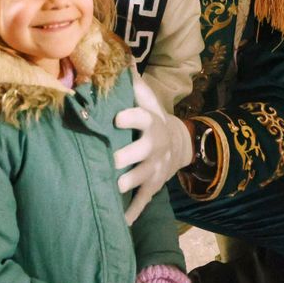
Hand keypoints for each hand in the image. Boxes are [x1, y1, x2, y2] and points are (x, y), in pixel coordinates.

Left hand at [113, 77, 193, 223]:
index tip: (115, 117)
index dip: (130, 118)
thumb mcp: (147, 99)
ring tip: (107, 190)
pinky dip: (131, 214)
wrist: (178, 145)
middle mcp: (153, 147)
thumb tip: (120, 58)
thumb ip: (132, 83)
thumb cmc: (152, 118)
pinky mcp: (151, 187)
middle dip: (122, 158)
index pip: (143, 119)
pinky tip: (119, 224)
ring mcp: (153, 169)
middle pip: (139, 153)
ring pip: (139, 179)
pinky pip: (142, 202)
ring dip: (124, 185)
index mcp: (151, 124)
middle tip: (106, 160)